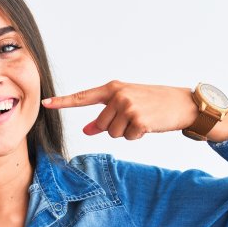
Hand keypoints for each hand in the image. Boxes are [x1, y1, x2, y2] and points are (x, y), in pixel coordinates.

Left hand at [41, 81, 196, 139]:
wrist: (182, 103)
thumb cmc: (152, 103)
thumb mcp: (126, 105)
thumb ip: (105, 116)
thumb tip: (86, 130)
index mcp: (113, 88)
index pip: (83, 97)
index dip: (63, 101)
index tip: (45, 103)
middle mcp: (118, 95)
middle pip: (101, 125)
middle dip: (115, 127)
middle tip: (134, 117)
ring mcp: (128, 107)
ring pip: (113, 134)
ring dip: (126, 132)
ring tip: (141, 120)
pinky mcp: (139, 120)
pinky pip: (127, 138)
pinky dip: (137, 136)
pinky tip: (148, 125)